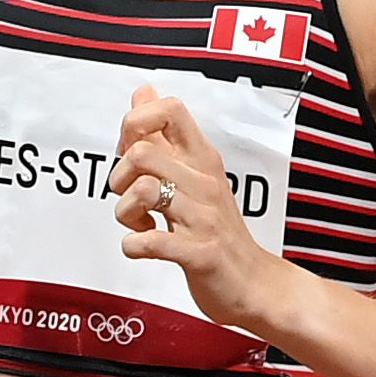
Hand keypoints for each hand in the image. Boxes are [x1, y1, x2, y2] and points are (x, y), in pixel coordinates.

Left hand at [111, 91, 288, 331]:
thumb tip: (143, 92)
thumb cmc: (218, 230)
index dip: (137, 120)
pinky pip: (149, 242)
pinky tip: (143, 249)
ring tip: (140, 224)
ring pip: (141, 193)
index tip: (132, 148)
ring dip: (124, 213)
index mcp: (204, 161)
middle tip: (131, 197)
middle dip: (119, 176)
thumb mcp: (196, 176)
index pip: (170, 110)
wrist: (256, 284)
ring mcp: (204, 219)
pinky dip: (133, 247)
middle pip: (141, 153)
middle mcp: (206, 183)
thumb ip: (164, 136)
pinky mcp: (200, 254)